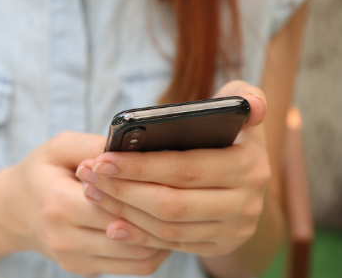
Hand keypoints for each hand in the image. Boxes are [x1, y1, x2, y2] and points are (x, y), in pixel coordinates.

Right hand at [0, 132, 171, 275]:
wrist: (14, 210)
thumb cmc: (41, 172)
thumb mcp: (58, 147)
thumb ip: (93, 145)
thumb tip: (133, 147)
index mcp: (58, 204)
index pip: (115, 205)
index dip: (146, 192)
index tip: (171, 176)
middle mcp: (65, 239)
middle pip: (132, 235)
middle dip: (162, 216)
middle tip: (185, 195)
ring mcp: (74, 260)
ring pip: (138, 259)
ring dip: (164, 238)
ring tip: (178, 213)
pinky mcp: (84, 270)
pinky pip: (132, 267)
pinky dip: (152, 250)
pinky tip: (161, 228)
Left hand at [76, 80, 269, 256]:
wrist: (247, 178)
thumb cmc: (230, 133)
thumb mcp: (240, 109)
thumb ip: (244, 94)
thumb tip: (253, 106)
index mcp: (249, 165)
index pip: (185, 169)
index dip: (140, 166)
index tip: (102, 159)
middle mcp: (246, 203)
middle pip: (172, 203)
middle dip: (124, 190)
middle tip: (89, 175)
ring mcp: (234, 230)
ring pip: (168, 227)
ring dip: (125, 212)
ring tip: (94, 192)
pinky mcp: (219, 246)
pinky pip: (172, 245)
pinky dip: (140, 235)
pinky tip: (113, 222)